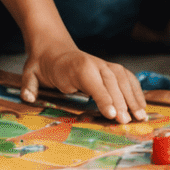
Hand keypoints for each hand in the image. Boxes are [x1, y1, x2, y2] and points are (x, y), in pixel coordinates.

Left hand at [21, 41, 147, 122]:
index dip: (103, 97)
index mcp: (76, 65)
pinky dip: (135, 91)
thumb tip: (28, 97)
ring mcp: (104, 64)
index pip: (93, 81)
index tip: (112, 114)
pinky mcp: (110, 68)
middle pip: (111, 82)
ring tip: (140, 117)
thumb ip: (30, 85)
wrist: (52, 47)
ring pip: (123, 79)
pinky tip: (141, 106)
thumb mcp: (31, 74)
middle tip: (125, 122)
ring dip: (133, 97)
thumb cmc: (43, 65)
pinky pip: (127, 78)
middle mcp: (94, 62)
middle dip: (120, 102)